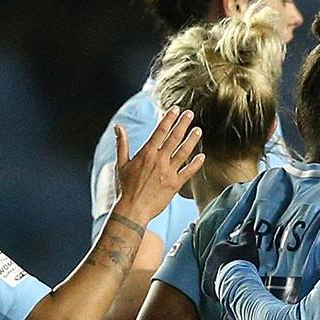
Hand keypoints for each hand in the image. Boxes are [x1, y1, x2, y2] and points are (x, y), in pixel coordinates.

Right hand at [111, 108, 202, 227]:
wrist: (132, 209)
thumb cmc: (125, 188)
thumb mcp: (121, 164)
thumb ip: (122, 144)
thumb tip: (118, 126)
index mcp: (147, 153)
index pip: (160, 131)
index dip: (169, 119)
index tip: (176, 109)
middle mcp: (159, 160)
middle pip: (174, 138)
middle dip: (183, 124)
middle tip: (190, 114)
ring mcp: (168, 172)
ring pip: (184, 152)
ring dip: (192, 140)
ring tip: (198, 130)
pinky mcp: (175, 184)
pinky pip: (188, 172)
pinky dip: (196, 164)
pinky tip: (202, 156)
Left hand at [201, 216, 258, 301]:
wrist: (237, 285)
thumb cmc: (243, 264)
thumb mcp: (249, 246)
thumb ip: (247, 233)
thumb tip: (248, 222)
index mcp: (218, 247)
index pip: (228, 245)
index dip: (238, 251)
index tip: (244, 258)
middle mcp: (209, 259)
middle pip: (221, 258)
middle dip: (229, 262)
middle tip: (241, 269)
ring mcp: (206, 272)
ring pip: (216, 270)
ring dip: (223, 273)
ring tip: (235, 279)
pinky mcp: (206, 285)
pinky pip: (212, 283)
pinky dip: (218, 285)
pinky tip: (228, 286)